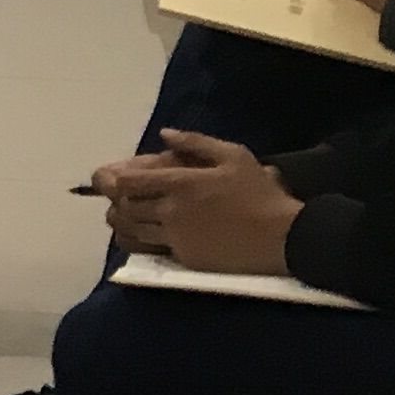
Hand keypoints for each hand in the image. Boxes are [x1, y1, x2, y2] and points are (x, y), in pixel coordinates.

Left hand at [104, 129, 300, 275]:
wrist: (284, 238)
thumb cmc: (260, 193)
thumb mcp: (234, 156)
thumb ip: (195, 142)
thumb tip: (164, 134)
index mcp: (180, 183)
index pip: (128, 182)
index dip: (112, 180)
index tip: (110, 179)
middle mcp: (171, 211)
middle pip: (123, 207)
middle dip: (115, 201)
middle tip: (118, 198)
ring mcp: (177, 238)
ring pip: (131, 231)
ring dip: (123, 223)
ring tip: (126, 217)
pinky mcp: (186, 259)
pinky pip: (148, 251)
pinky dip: (138, 243)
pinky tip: (143, 237)